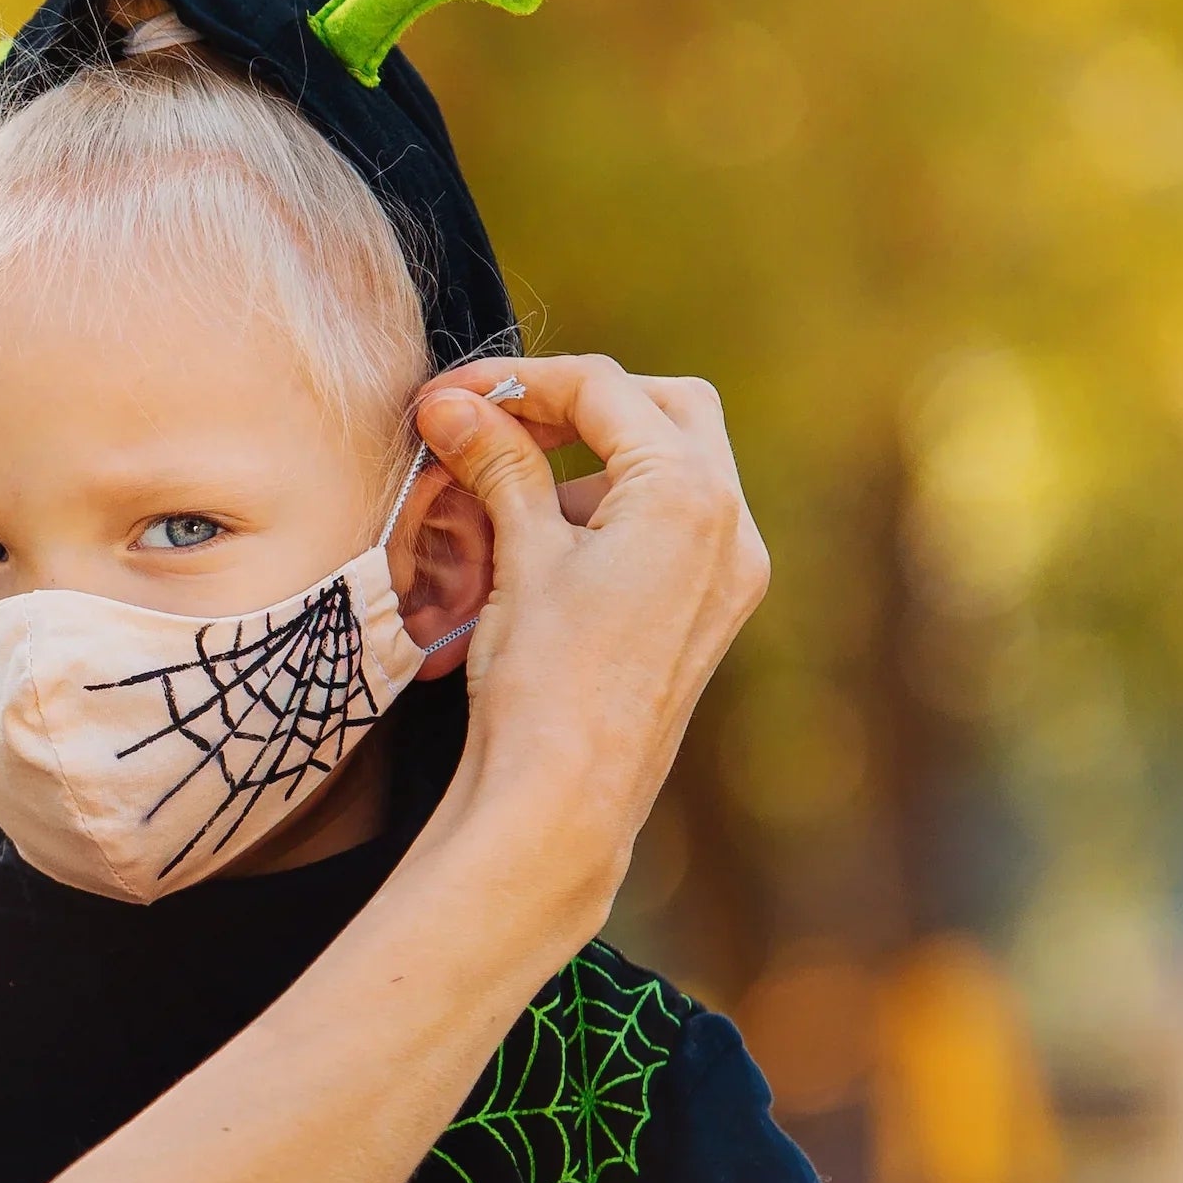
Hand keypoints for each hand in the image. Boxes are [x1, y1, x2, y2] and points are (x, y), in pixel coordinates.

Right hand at [409, 356, 766, 917]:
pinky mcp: (711, 611)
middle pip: (667, 410)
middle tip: (502, 421)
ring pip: (676, 467)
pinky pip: (674, 527)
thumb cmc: (541, 683)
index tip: (451, 395)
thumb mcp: (518, 557)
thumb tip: (452, 403)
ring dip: (594, 463)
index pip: (605, 392)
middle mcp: (731, 527)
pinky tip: (546, 550)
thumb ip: (499, 464)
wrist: (564, 802)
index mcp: (689, 497)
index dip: (520, 381)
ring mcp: (731, 573)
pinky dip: (613, 513)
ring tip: (508, 500)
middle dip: (582, 406)